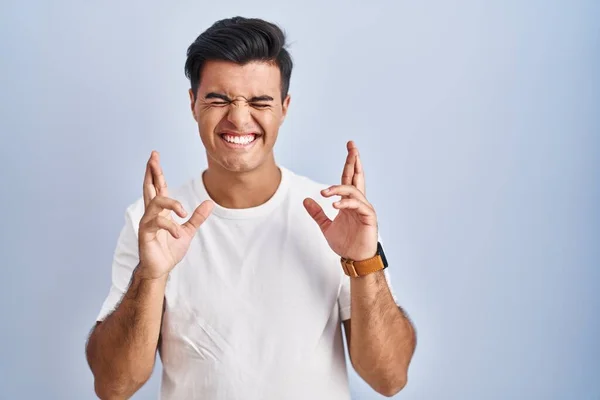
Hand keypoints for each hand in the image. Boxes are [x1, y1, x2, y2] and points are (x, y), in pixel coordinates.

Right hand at [138, 151, 213, 278]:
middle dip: (151, 171)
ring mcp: (147, 222)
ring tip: (183, 212)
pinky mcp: (145, 233)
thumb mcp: (188, 231)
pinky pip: (157, 222)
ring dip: (171, 203)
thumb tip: (210, 203)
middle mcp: (151, 213)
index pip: (158, 187)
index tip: (155, 156)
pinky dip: (170, 226)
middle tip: (152, 157)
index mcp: (161, 211)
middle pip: (149, 187)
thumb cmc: (169, 249)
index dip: (156, 172)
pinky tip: (177, 234)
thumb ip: (197, 217)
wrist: (161, 269)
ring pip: (156, 202)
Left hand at [303, 141, 377, 260]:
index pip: (349, 178)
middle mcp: (358, 202)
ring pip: (353, 191)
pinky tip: (335, 205)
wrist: (355, 259)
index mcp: (349, 202)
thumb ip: (317, 213)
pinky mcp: (369, 217)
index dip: (349, 163)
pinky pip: (358, 205)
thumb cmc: (346, 244)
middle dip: (354, 161)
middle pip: (357, 177)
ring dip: (339, 189)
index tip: (349, 148)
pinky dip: (346, 203)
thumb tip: (306, 200)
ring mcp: (364, 209)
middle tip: (352, 146)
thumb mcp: (326, 226)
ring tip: (325, 193)